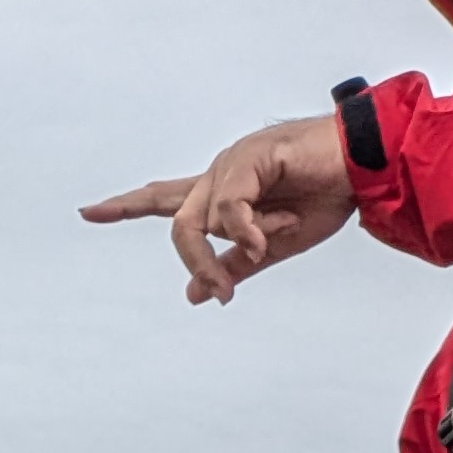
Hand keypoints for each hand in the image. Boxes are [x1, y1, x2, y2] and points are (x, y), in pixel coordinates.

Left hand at [81, 113, 356, 304]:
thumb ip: (233, 265)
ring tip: (279, 234)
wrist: (365, 170)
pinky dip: (249, 228)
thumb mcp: (273, 246)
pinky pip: (228, 208)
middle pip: (176, 224)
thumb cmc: (327, 198)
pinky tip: (274, 230)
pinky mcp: (248, 158)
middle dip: (195, 260)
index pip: (163, 198)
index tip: (88, 211)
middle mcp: (218, 174)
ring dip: (234, 246)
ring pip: (199, 221)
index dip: (126, 206)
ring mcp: (231, 163)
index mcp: (223, 192)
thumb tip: (193, 295)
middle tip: (219, 294)